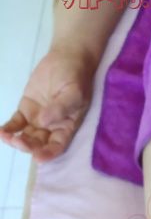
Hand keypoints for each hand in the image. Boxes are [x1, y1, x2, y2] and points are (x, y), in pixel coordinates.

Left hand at [0, 45, 95, 161]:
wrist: (66, 60)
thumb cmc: (75, 79)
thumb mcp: (74, 93)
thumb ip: (61, 108)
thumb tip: (44, 122)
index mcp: (66, 128)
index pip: (57, 146)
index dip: (48, 154)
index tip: (37, 157)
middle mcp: (52, 128)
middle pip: (39, 143)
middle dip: (29, 146)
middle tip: (19, 142)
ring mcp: (38, 120)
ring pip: (26, 136)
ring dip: (16, 140)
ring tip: (7, 137)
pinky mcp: (25, 110)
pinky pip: (16, 123)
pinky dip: (8, 128)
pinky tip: (1, 131)